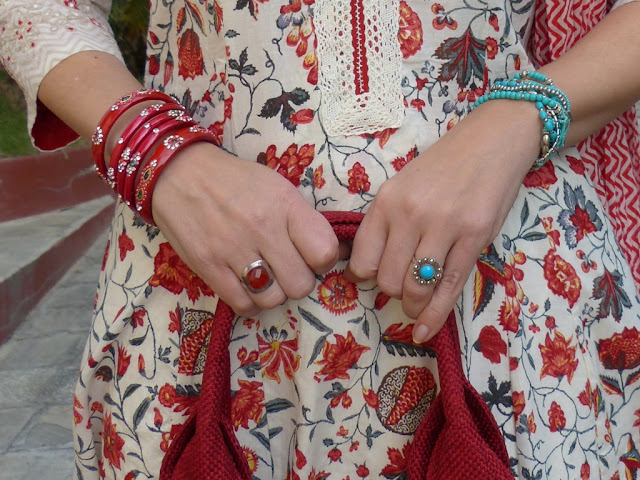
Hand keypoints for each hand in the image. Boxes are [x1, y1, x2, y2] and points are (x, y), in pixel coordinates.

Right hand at [152, 142, 339, 315]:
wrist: (180, 173)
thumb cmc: (237, 181)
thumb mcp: (278, 188)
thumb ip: (304, 220)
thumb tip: (337, 252)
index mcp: (285, 205)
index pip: (324, 253)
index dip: (323, 261)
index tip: (311, 256)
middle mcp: (262, 228)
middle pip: (301, 285)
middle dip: (297, 281)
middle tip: (286, 269)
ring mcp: (232, 249)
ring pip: (273, 299)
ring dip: (273, 293)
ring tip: (265, 278)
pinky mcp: (207, 266)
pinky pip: (243, 305)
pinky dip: (250, 302)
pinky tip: (247, 287)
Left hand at [344, 101, 540, 341]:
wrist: (493, 141)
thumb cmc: (444, 166)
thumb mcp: (403, 186)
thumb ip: (385, 223)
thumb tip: (363, 267)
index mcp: (387, 201)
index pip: (362, 259)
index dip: (363, 277)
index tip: (370, 280)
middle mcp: (410, 214)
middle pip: (387, 280)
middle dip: (392, 293)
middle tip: (402, 288)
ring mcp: (444, 226)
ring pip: (414, 288)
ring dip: (412, 305)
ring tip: (416, 305)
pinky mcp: (475, 238)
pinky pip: (448, 288)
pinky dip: (434, 316)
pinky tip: (425, 331)